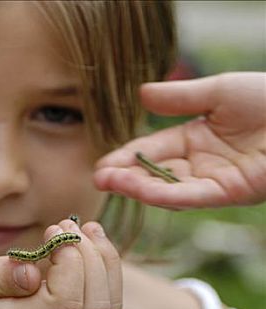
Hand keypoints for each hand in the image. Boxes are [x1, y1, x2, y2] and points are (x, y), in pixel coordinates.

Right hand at [0, 220, 120, 308]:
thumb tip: (32, 273)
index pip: (67, 304)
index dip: (72, 264)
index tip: (51, 233)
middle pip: (95, 306)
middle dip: (92, 257)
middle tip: (64, 226)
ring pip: (103, 306)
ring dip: (102, 262)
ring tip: (81, 229)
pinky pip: (94, 299)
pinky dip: (99, 267)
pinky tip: (81, 241)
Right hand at [94, 72, 265, 208]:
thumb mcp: (219, 91)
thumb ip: (180, 97)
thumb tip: (141, 94)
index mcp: (195, 139)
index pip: (153, 150)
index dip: (127, 157)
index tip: (102, 163)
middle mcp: (201, 163)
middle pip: (155, 174)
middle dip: (125, 177)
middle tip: (98, 178)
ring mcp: (215, 180)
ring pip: (168, 189)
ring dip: (138, 187)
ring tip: (109, 182)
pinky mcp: (231, 192)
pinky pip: (193, 195)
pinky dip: (165, 194)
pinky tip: (140, 189)